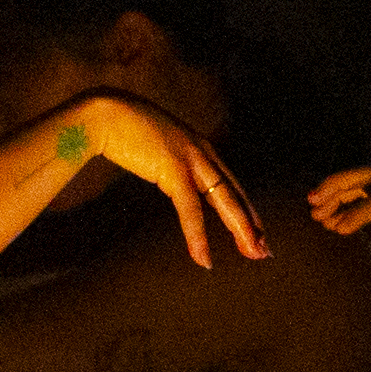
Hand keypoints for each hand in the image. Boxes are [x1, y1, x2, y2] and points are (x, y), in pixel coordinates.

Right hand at [42, 97, 271, 271]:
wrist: (105, 114)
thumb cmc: (127, 131)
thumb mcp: (160, 147)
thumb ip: (173, 162)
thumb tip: (174, 177)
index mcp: (201, 148)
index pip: (231, 184)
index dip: (246, 210)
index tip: (257, 233)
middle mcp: (203, 152)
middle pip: (235, 193)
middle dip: (252, 224)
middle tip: (265, 251)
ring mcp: (190, 158)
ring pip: (224, 200)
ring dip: (240, 229)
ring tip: (251, 253)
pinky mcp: (173, 168)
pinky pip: (190, 209)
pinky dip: (197, 235)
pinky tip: (203, 257)